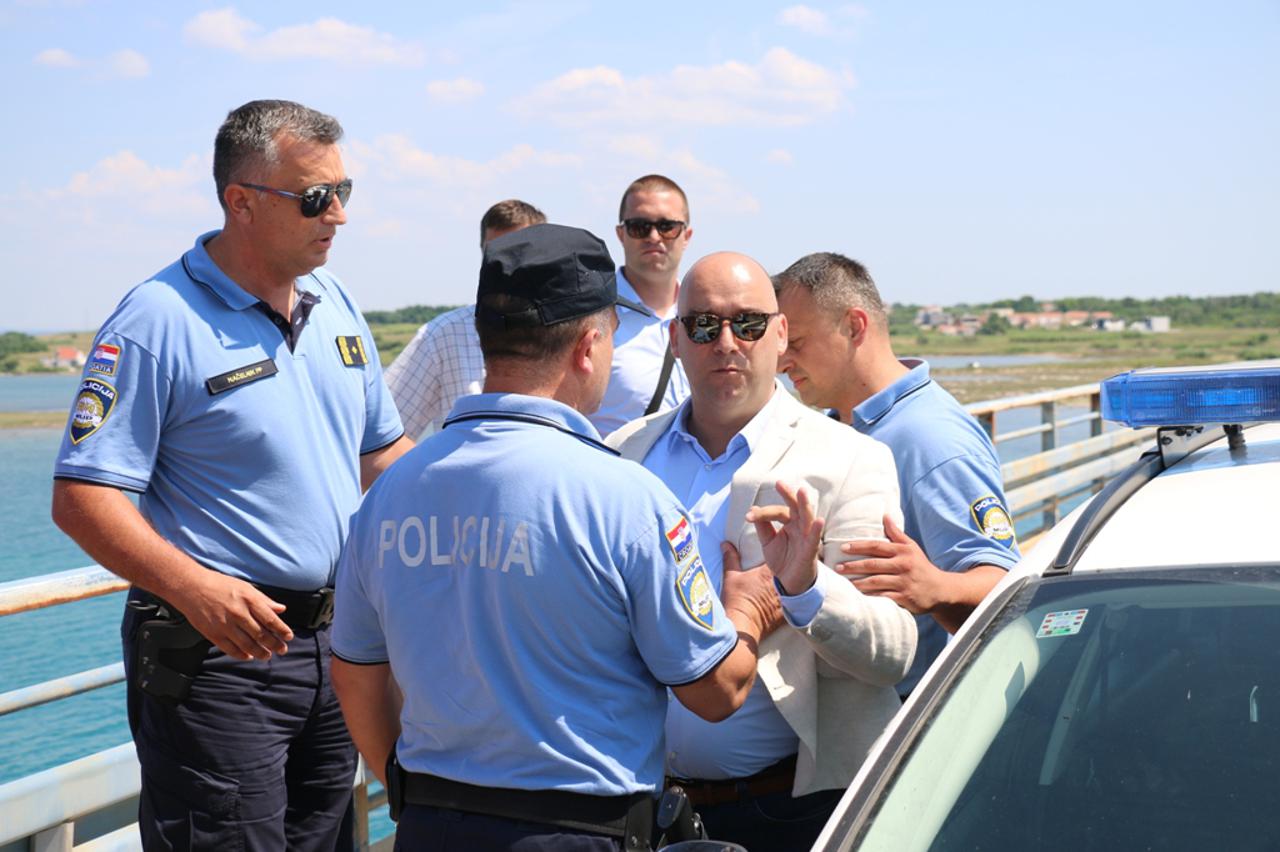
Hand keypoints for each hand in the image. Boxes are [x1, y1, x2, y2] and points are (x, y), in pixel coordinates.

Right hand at [171, 572, 293, 660]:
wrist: (192, 588)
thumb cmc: (220, 585)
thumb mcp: (246, 587)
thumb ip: (264, 600)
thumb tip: (281, 609)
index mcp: (249, 600)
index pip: (271, 619)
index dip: (282, 630)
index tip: (289, 637)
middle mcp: (238, 613)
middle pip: (261, 634)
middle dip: (274, 644)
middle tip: (282, 650)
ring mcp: (225, 625)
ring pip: (247, 644)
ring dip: (260, 652)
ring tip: (267, 656)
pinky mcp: (213, 634)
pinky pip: (230, 649)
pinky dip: (241, 655)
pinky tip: (248, 656)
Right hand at [718, 542, 783, 641]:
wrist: (742, 626)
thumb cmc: (736, 600)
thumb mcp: (731, 577)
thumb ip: (730, 558)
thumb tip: (726, 544)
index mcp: (768, 573)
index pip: (779, 559)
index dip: (778, 557)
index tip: (776, 556)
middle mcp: (779, 585)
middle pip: (787, 574)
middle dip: (784, 573)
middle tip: (778, 573)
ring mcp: (783, 601)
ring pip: (790, 591)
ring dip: (786, 589)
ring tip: (779, 590)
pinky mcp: (784, 615)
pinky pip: (789, 607)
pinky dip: (786, 605)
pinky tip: (780, 605)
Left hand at [745, 480, 823, 595]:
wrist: (789, 582)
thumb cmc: (782, 559)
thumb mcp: (768, 542)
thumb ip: (762, 527)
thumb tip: (753, 508)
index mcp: (789, 523)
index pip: (777, 512)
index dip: (762, 513)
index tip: (747, 517)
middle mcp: (799, 526)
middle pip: (794, 507)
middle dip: (788, 495)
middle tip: (779, 483)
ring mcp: (806, 537)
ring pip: (807, 518)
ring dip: (805, 505)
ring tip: (802, 491)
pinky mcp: (811, 550)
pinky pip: (815, 539)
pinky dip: (816, 529)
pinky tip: (818, 520)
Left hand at [840, 514, 945, 614]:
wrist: (940, 590)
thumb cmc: (920, 566)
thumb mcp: (911, 547)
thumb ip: (896, 533)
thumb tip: (885, 515)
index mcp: (902, 551)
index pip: (877, 546)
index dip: (859, 546)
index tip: (843, 547)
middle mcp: (903, 565)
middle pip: (873, 564)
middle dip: (853, 565)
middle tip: (837, 567)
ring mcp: (904, 582)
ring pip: (876, 581)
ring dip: (859, 582)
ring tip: (844, 582)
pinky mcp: (905, 598)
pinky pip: (884, 597)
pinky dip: (871, 597)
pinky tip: (858, 596)